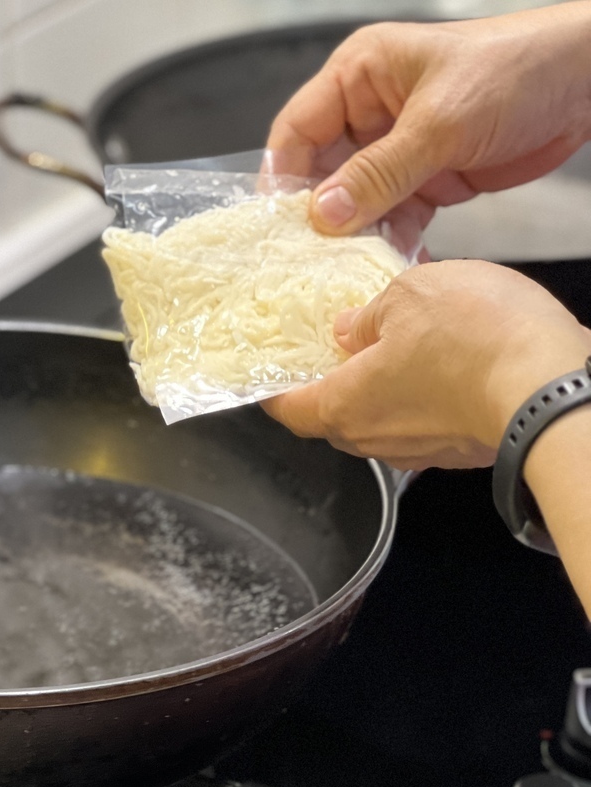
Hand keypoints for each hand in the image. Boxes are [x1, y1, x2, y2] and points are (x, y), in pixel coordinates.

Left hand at [262, 260, 590, 470]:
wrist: (555, 389)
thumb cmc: (478, 341)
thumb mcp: (408, 296)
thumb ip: (369, 315)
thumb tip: (352, 329)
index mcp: (343, 407)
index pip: (288, 410)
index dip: (273, 390)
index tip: (270, 373)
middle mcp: (374, 440)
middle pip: (332, 416)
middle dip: (330, 381)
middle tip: (335, 346)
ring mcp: (418, 450)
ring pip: (380, 418)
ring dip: (379, 386)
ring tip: (396, 343)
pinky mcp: (458, 449)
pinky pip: (422, 422)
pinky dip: (420, 396)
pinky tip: (439, 361)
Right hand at [265, 5, 590, 236]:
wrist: (585, 85)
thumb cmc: (516, 71)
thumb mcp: (439, 122)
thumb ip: (378, 172)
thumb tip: (321, 216)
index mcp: (360, 75)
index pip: (297, 130)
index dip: (282, 177)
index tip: (276, 226)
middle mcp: (369, 113)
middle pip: (320, 173)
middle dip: (317, 217)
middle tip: (307, 260)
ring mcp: (395, 150)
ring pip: (354, 203)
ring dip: (353, 237)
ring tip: (344, 272)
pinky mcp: (423, 180)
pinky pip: (391, 219)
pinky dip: (390, 244)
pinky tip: (387, 268)